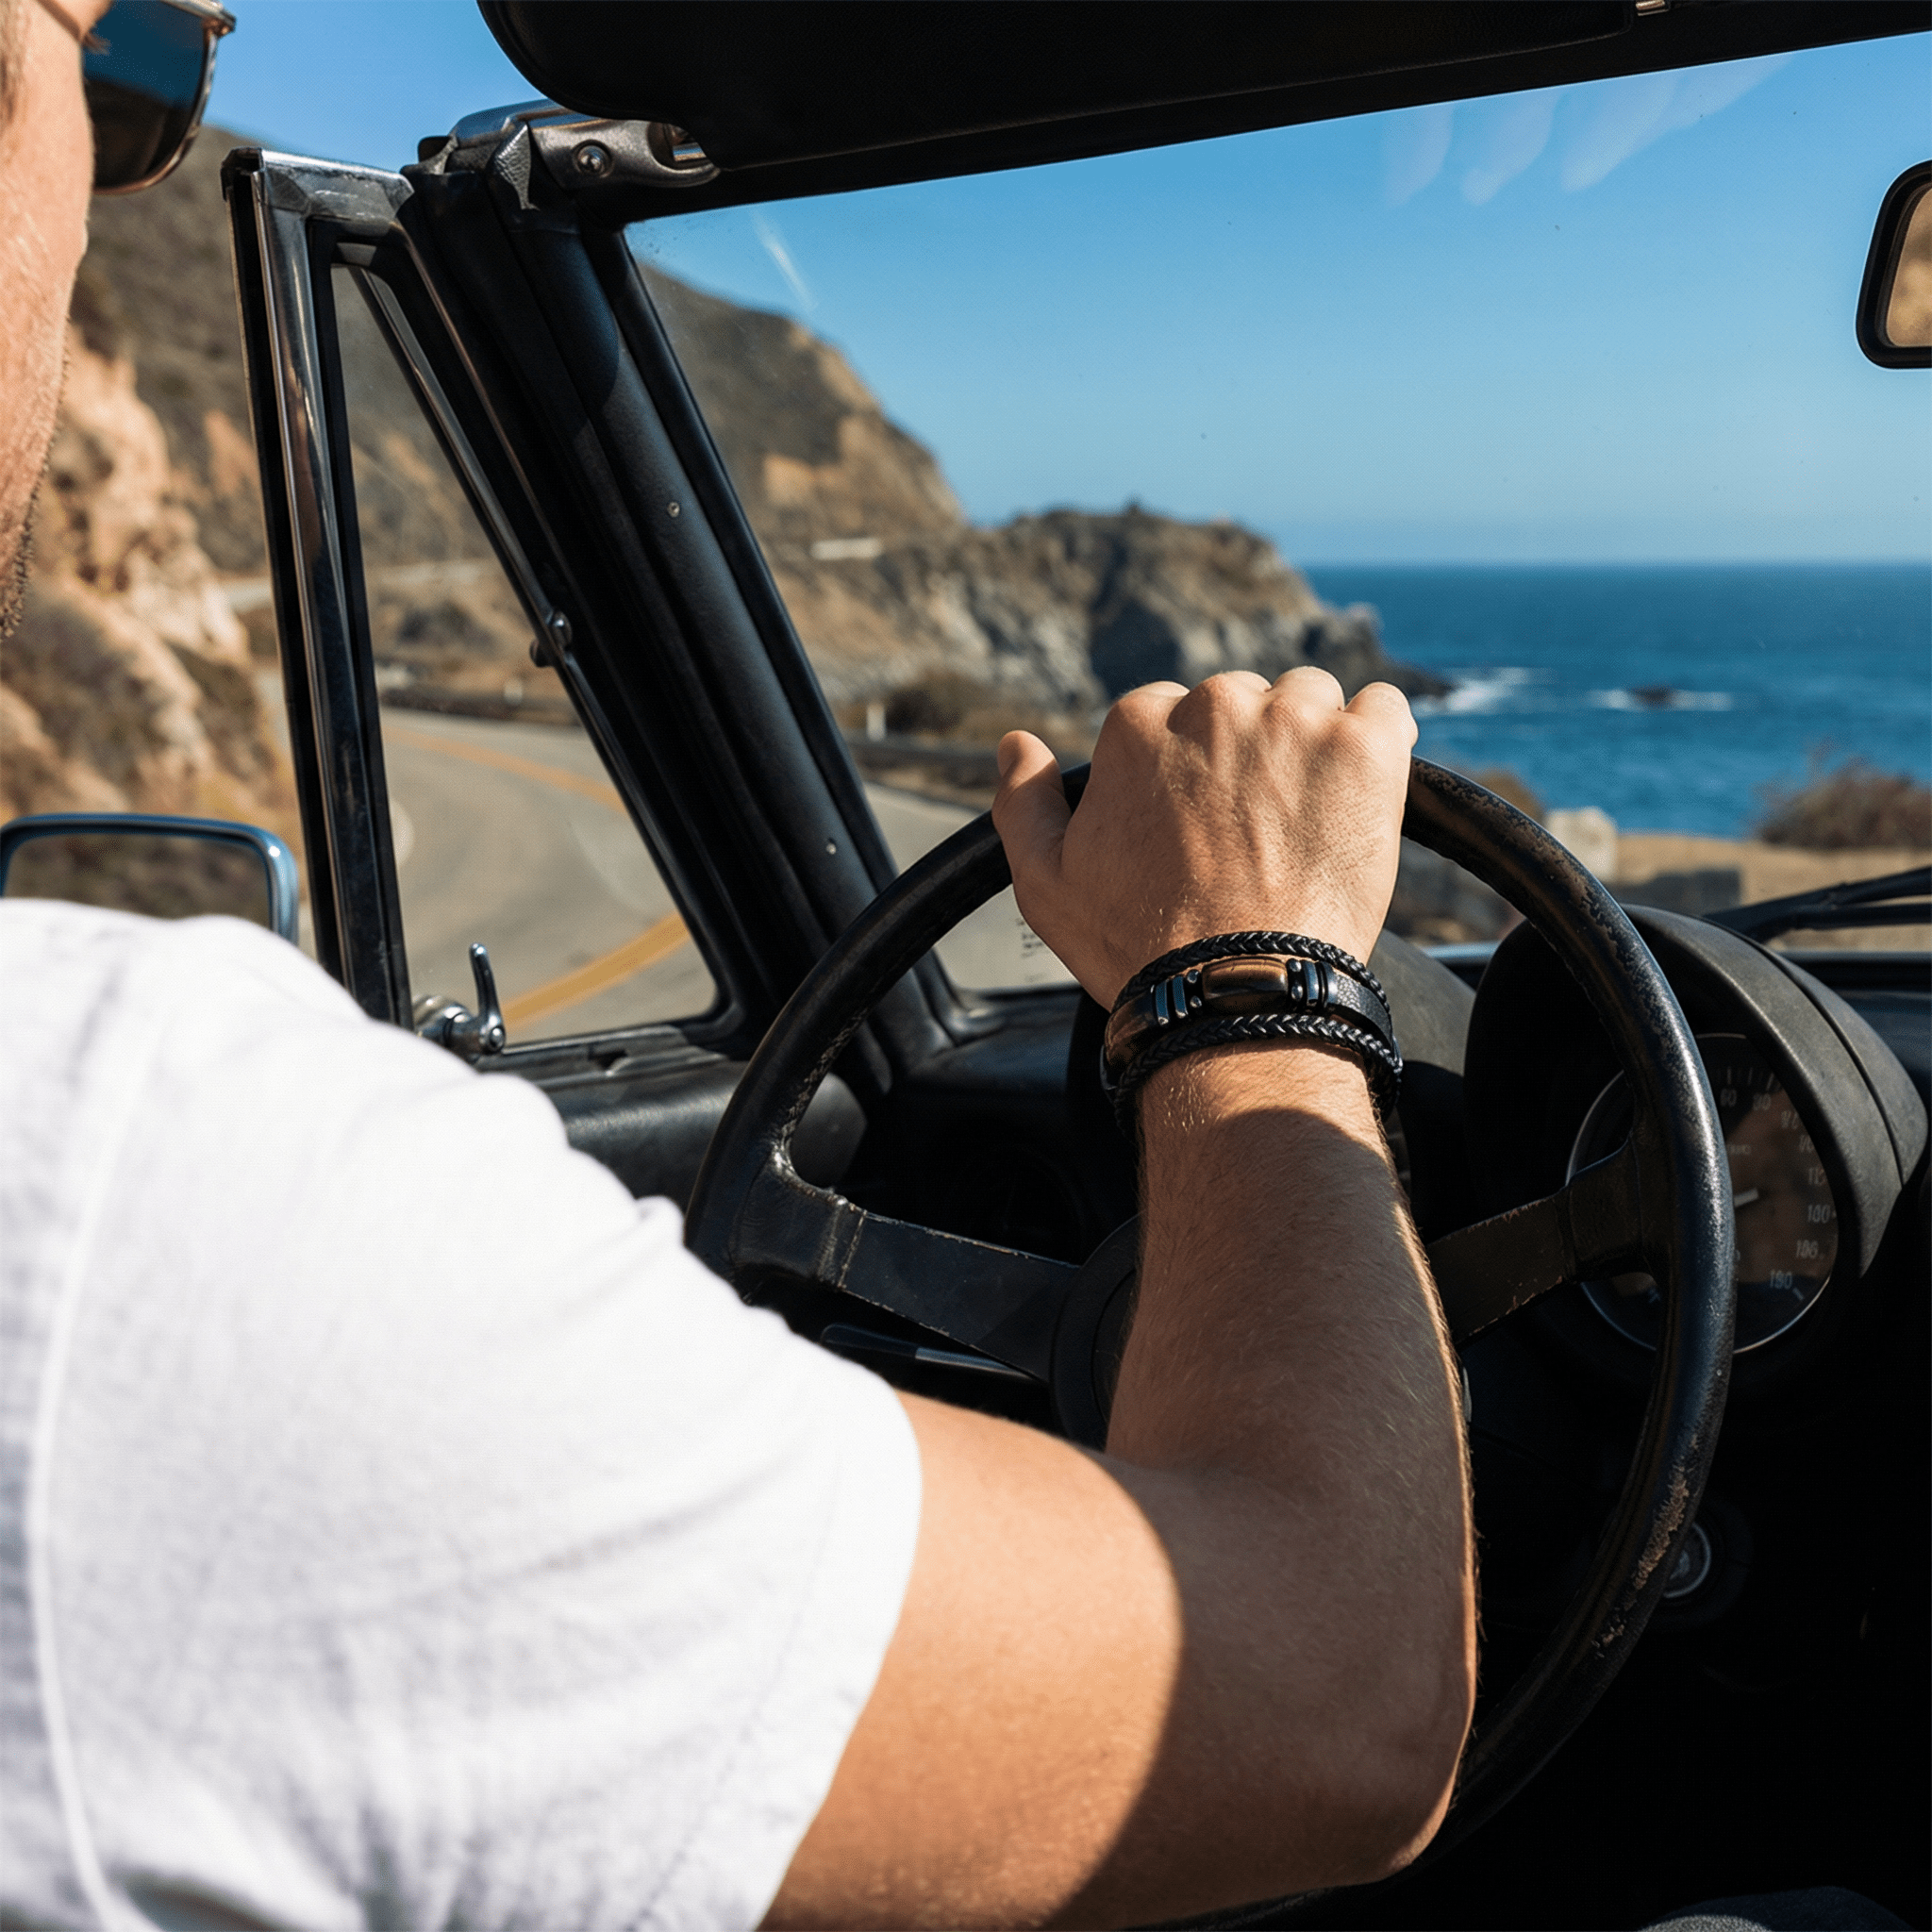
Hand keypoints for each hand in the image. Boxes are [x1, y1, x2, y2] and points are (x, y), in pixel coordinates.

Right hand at [993, 669, 1417, 1005]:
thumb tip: (1016, 744)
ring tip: (1307, 826)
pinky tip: (1363, 796)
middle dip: (1250, 757)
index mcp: (1137, 726)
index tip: (1201, 828)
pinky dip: (1380, 744)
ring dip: (1312, 747)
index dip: (1187, 776)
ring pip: (1312, 702)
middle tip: (1255, 838)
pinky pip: (1386, 709)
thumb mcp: (1046, 884)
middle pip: (1243, 704)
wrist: (1237, 995)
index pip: (1172, 718)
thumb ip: (1024, 803)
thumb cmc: (1140, 947)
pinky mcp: (1365, 749)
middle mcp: (1214, 705)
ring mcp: (1295, 722)